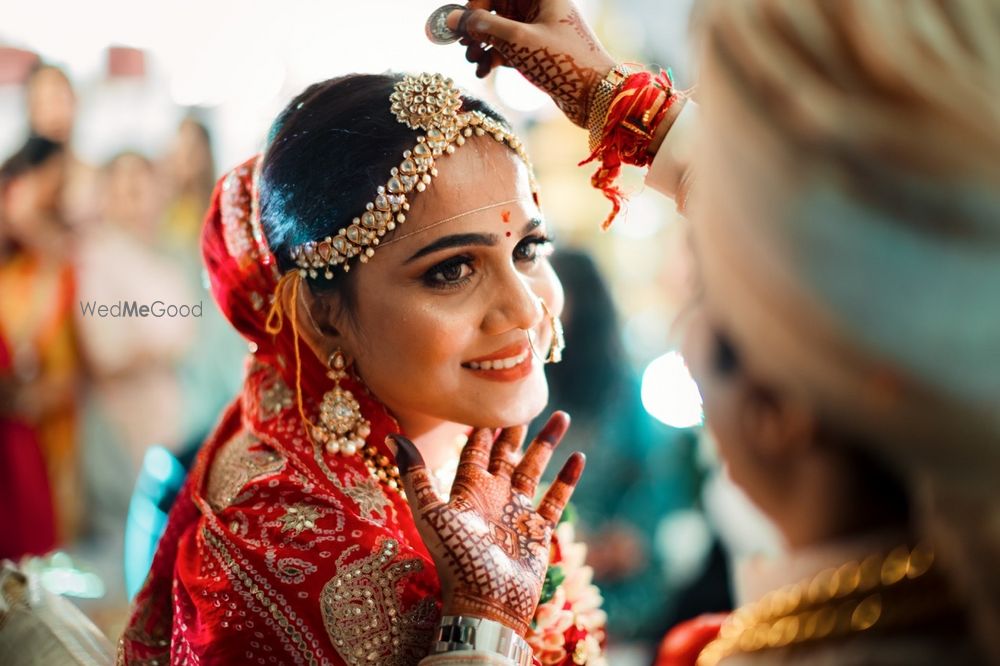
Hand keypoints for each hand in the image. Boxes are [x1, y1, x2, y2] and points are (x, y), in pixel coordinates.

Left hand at [390, 412, 584, 635]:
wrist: (487, 601)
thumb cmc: (456, 558)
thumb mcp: (431, 513)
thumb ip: (416, 475)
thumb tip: (392, 436)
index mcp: (468, 490)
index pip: (476, 449)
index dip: (482, 426)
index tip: (490, 397)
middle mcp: (494, 496)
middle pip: (506, 453)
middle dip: (516, 427)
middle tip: (526, 398)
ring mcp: (518, 512)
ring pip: (534, 468)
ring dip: (547, 443)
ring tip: (562, 416)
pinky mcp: (539, 529)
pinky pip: (556, 497)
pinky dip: (567, 477)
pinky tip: (579, 456)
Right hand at [447, 0, 615, 126]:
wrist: (597, 97)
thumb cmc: (563, 63)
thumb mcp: (518, 41)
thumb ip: (483, 26)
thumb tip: (452, 19)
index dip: (475, 5)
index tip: (461, 26)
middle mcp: (539, 7)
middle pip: (494, 8)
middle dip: (476, 27)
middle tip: (465, 48)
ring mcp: (537, 30)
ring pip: (498, 30)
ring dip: (481, 45)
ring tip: (474, 62)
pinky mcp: (537, 52)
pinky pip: (506, 48)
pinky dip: (492, 58)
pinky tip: (483, 72)